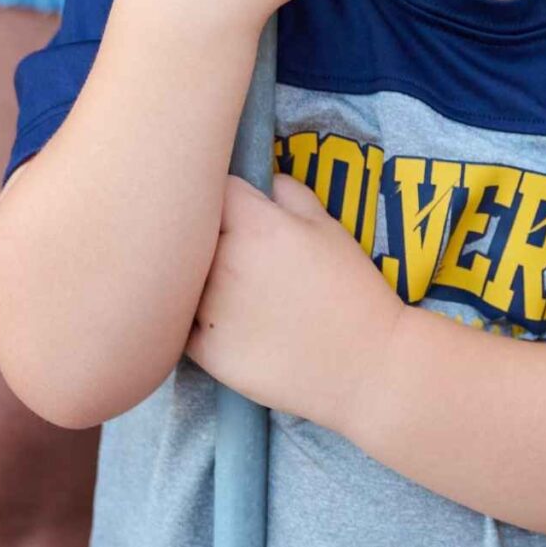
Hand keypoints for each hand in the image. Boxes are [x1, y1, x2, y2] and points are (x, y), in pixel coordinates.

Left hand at [187, 174, 407, 431]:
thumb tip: (263, 181)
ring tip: (231, 290)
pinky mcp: (204, 351)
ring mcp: (209, 309)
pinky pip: (181, 324)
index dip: (227, 197)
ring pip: (181, 279)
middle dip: (207, 235)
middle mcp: (224, 262)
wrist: (364, 366)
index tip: (239, 211)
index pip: (214, 188)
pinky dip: (193, 320)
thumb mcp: (330, 228)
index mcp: (256, 225)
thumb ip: (290, 193)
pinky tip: (225, 322)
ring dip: (197, 279)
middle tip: (233, 252)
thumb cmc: (352, 291)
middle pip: (190, 233)